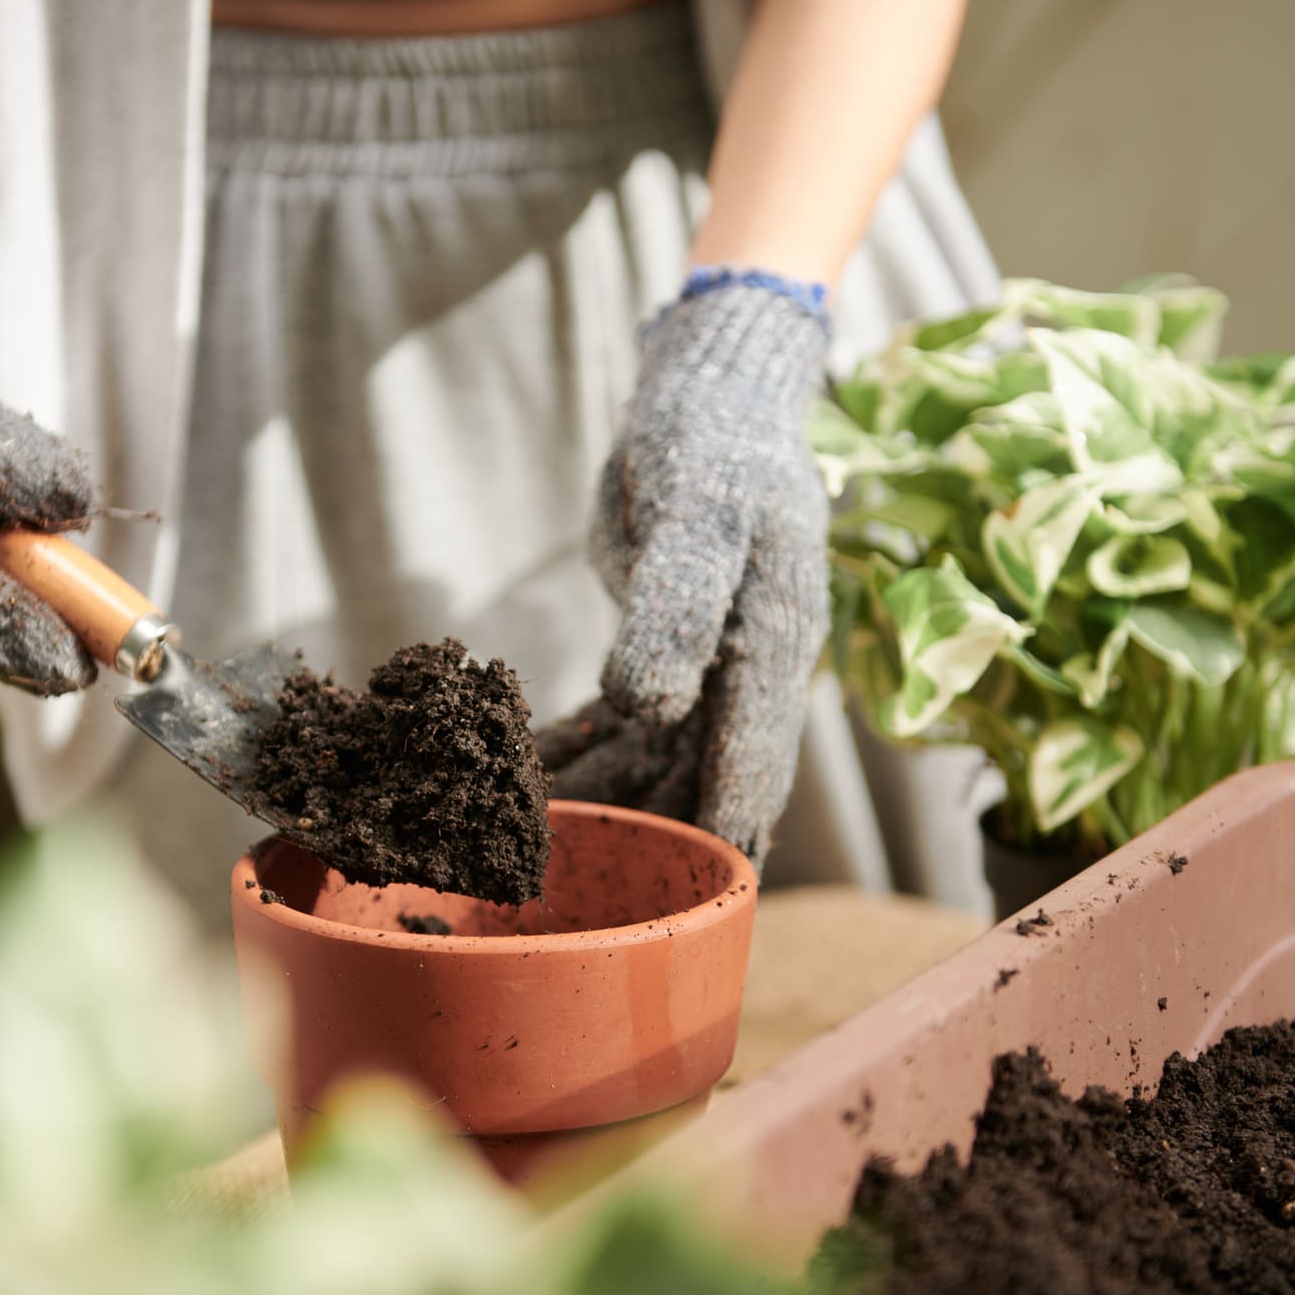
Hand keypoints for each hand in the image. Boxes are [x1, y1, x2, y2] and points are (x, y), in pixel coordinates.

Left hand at [545, 279, 831, 865]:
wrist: (709, 397)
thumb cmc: (711, 442)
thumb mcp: (697, 511)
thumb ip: (677, 606)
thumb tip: (653, 704)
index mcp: (772, 645)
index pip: (754, 756)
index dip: (729, 826)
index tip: (709, 896)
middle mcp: (746, 672)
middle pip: (701, 776)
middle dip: (651, 835)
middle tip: (577, 892)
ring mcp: (707, 668)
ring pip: (653, 760)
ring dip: (600, 801)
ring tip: (522, 845)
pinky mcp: (666, 654)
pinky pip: (622, 724)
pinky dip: (579, 753)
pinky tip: (526, 782)